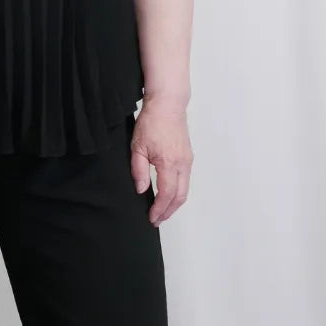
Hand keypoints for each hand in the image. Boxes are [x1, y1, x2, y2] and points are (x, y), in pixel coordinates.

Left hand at [130, 95, 191, 225]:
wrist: (168, 105)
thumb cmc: (151, 122)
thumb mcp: (137, 147)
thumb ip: (139, 170)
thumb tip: (141, 189)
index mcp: (168, 163)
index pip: (166, 194)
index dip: (159, 209)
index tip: (152, 217)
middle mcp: (182, 164)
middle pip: (180, 196)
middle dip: (169, 211)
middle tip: (157, 220)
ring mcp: (187, 160)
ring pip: (185, 190)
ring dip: (175, 203)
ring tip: (163, 211)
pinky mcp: (188, 156)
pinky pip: (185, 180)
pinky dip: (178, 192)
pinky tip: (169, 195)